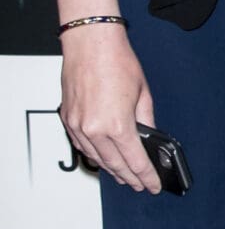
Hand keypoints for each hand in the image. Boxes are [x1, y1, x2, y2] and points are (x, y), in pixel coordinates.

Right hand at [60, 27, 159, 192]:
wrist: (90, 43)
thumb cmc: (116, 62)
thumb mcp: (142, 95)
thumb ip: (146, 121)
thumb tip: (149, 138)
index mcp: (117, 125)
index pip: (135, 162)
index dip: (146, 177)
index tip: (153, 185)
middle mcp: (94, 129)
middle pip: (115, 165)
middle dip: (129, 178)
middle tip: (140, 185)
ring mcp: (78, 125)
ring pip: (96, 158)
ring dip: (111, 170)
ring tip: (123, 176)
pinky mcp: (68, 118)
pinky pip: (81, 145)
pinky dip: (94, 155)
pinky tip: (103, 158)